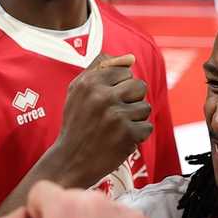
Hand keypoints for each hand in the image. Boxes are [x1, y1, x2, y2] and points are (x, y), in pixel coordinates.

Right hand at [47, 54, 153, 189]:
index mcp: (90, 81)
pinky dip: (137, 135)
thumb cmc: (77, 123)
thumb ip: (101, 67)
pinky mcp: (127, 134)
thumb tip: (130, 57)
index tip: (106, 101)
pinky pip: (147, 127)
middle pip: (139, 86)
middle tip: (114, 114)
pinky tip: (120, 139)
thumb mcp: (78, 90)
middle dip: (131, 100)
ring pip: (145, 107)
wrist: (70, 160)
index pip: (125, 72)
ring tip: (116, 128)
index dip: (119, 87)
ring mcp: (116, 115)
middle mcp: (103, 96)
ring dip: (135, 119)